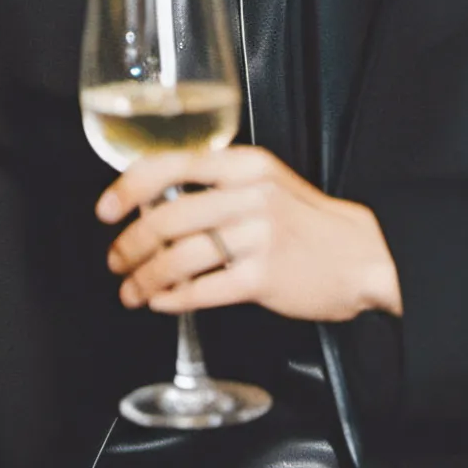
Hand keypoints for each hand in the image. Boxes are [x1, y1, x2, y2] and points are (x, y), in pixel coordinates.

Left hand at [96, 146, 401, 322]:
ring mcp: (258, 237)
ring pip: (180, 258)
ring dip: (146, 278)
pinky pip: (204, 290)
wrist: (362, 255)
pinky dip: (174, 299)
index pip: (171, 165)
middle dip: (131, 244)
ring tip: (133, 290)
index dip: (128, 188)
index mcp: (244, 165)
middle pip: (167, 218)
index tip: (106, 210)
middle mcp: (249, 195)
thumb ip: (216, 185)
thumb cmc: (306, 222)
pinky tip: (162, 303)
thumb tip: (154, 203)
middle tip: (116, 260)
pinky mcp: (264, 278)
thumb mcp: (265, 183)